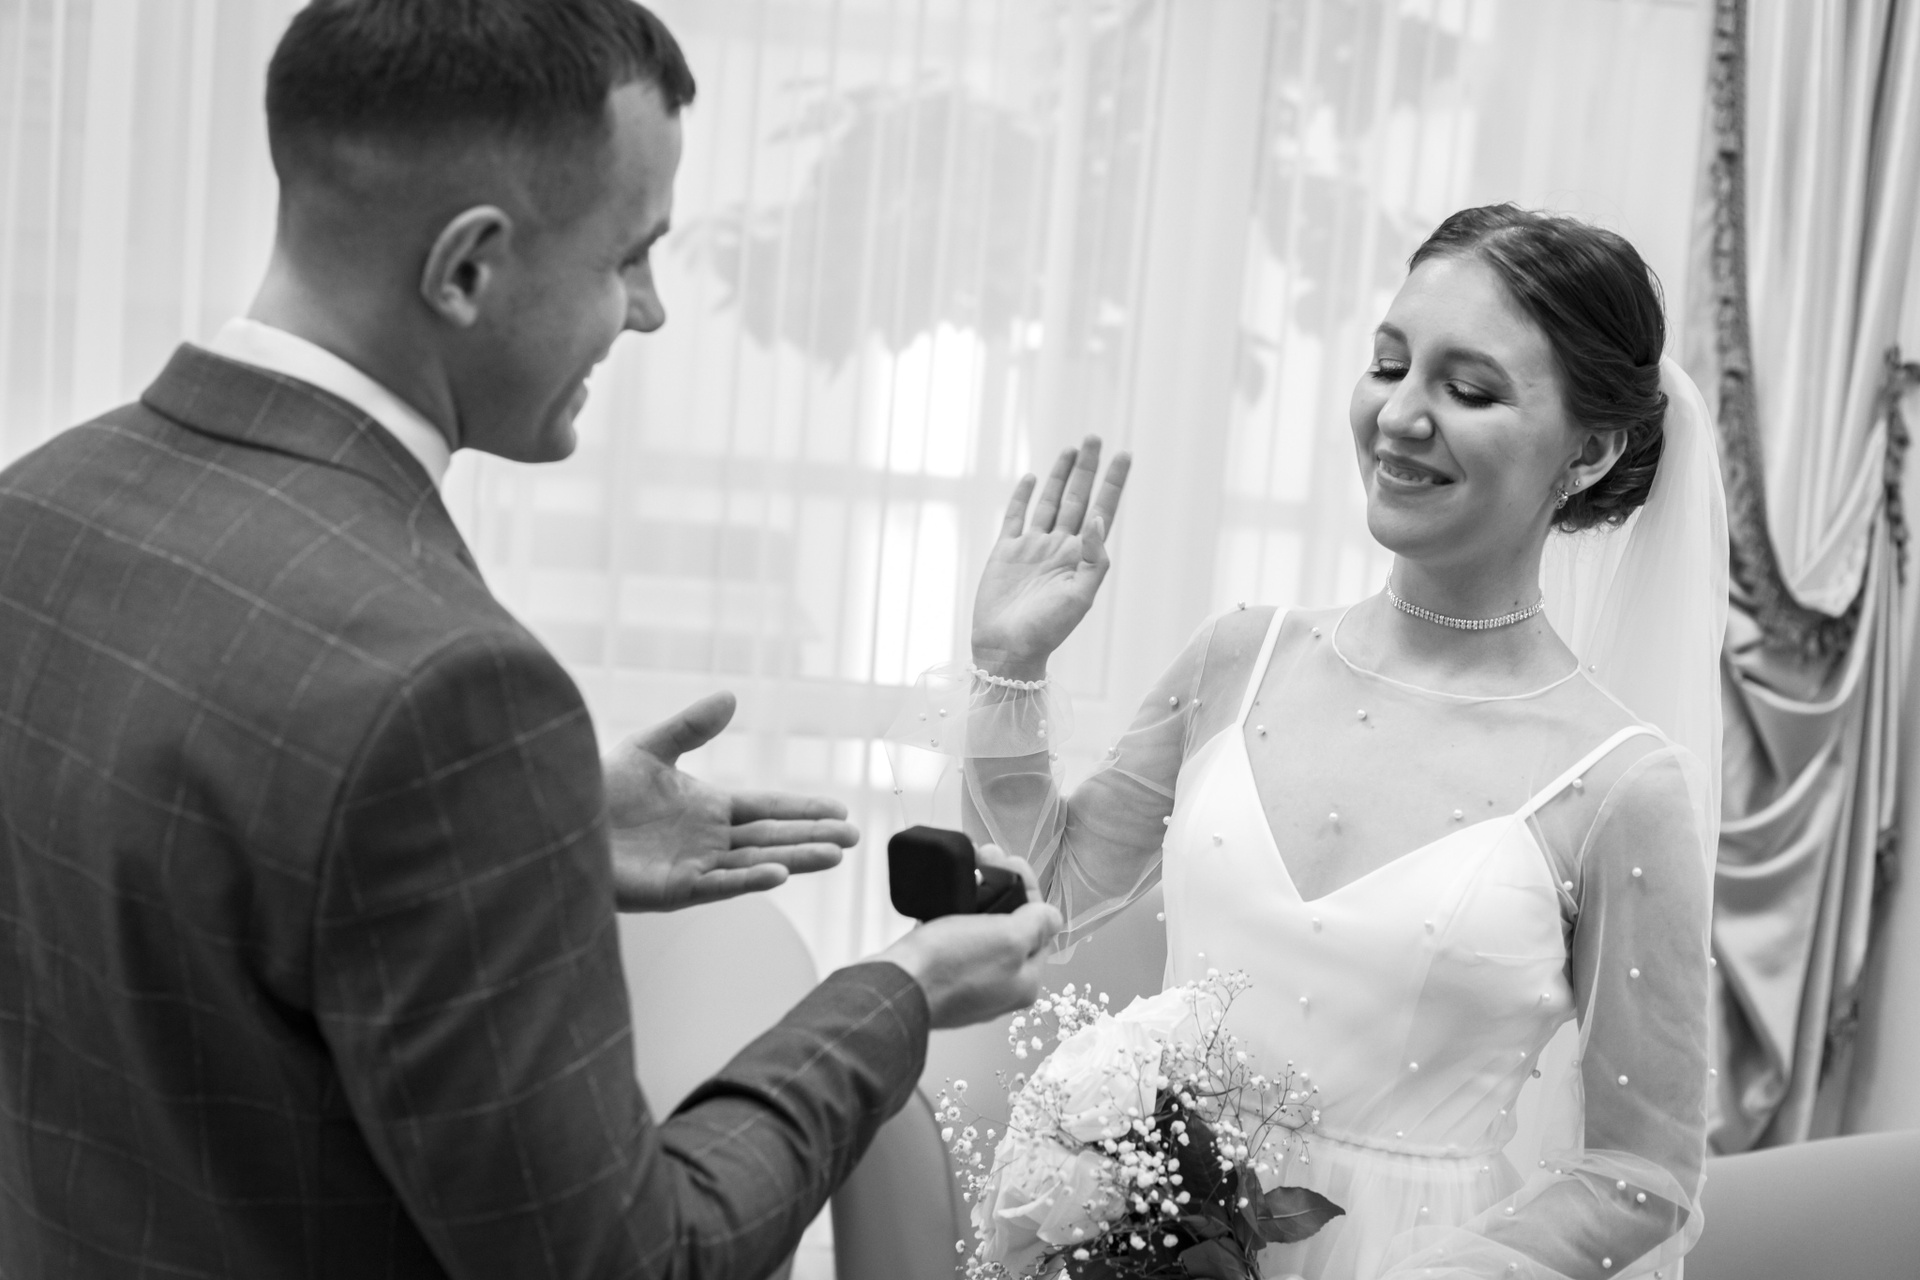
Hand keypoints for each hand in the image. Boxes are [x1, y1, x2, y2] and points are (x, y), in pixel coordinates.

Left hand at [604, 692, 858, 911]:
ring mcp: (695, 866)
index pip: (768, 808)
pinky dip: (750, 881)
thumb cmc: (598, 789)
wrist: (560, 821)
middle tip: (853, 837)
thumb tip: (731, 696)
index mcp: (709, 808)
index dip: (803, 809)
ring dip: (796, 859)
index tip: (840, 810)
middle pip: (773, 837)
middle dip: (813, 837)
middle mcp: (709, 840)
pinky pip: (719, 885)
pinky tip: (780, 874)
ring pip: (757, 863)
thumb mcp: (650, 747)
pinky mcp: (674, 889)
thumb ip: (692, 726)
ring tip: (833, 855)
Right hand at [878, 845, 1061, 1027]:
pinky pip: (954, 938)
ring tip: (965, 868)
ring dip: (976, 896)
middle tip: (985, 858)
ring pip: (981, 929)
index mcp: (1025, 979)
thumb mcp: (1007, 939)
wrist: (894, 988)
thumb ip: (1037, 925)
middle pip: (1011, 925)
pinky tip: (945, 896)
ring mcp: (969, 982)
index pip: (1040, 925)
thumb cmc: (950, 968)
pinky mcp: (940, 975)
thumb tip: (1053, 918)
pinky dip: (953, 914)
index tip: (1009, 863)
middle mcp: (1000, 985)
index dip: (1027, 888)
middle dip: (1000, 886)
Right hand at [971, 435, 1130, 676]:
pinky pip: (1016, 516)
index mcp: (1081, 557)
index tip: (1125, 453)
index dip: (1114, 482)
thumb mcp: (1081, 596)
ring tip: (1071, 449)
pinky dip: (1023, 496)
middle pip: (1077, 497)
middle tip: (1094, 436)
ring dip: (1060, 475)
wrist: (1007, 649)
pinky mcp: (1006, 552)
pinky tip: (1033, 478)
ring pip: (1050, 501)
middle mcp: (1059, 547)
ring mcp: (1032, 548)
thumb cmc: (1048, 629)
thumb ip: (1094, 558)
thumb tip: (1098, 518)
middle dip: (1086, 467)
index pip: (1102, 509)